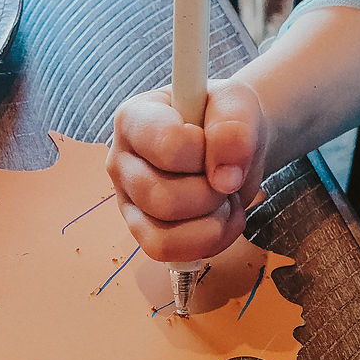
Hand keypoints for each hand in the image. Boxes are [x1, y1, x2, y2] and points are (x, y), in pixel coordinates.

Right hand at [106, 78, 267, 262]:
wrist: (232, 143)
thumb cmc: (224, 119)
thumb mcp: (238, 104)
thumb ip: (233, 127)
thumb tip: (226, 178)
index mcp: (133, 120)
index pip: (166, 145)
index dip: (205, 151)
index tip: (216, 141)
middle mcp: (121, 163)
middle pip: (160, 199)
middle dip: (209, 194)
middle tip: (225, 176)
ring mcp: (130, 203)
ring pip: (163, 237)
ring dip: (211, 223)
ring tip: (224, 197)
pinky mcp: (145, 233)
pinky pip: (171, 256)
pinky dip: (211, 242)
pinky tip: (222, 217)